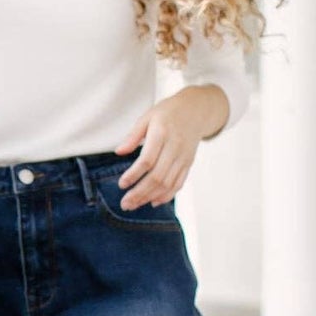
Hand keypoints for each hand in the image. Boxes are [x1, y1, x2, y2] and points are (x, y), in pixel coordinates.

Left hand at [114, 86, 229, 208]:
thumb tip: (118, 152)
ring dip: (150, 197)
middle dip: (140, 193)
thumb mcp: (147, 117)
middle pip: (158, 176)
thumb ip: (133, 135)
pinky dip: (166, 196)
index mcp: (162, 133)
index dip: (134, 175)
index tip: (121, 185)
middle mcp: (175, 147)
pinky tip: (153, 202)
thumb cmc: (167, 112)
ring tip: (133, 205)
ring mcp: (183, 157)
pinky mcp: (188, 163)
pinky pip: (178, 183)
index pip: (148, 160)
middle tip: (125, 204)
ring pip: (168, 183)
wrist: (196, 110)